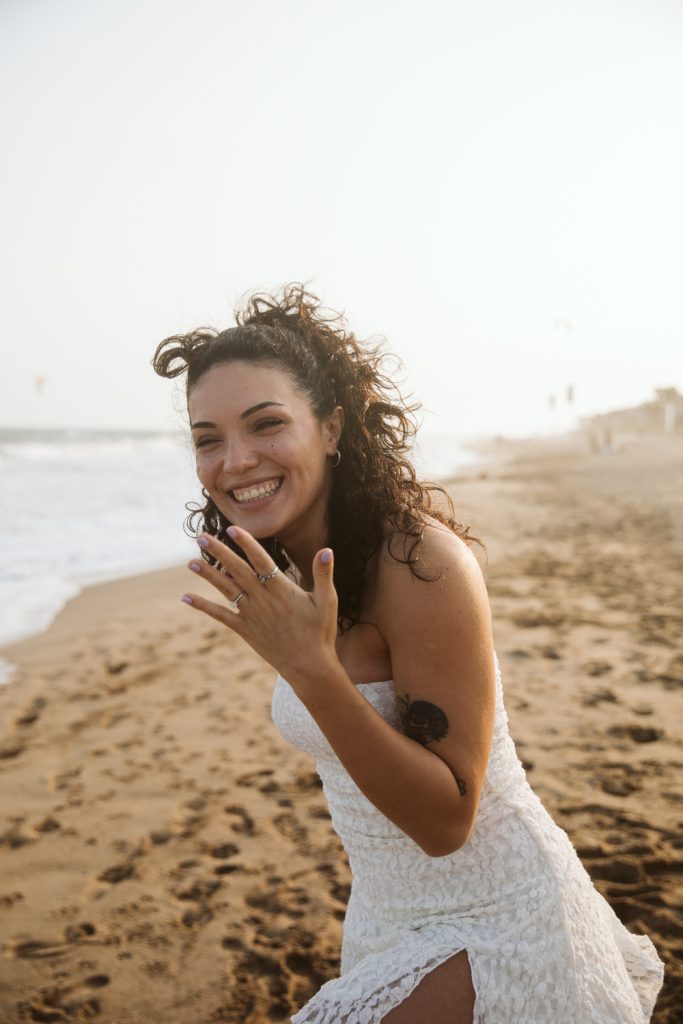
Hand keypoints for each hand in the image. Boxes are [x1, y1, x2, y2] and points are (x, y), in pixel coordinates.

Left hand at [181, 526, 338, 686]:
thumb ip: (324, 574)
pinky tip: (186, 598)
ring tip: (190, 562)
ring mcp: (251, 615)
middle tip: (201, 536)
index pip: (261, 560)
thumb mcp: (327, 601)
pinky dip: (203, 606)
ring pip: (226, 590)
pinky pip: (221, 616)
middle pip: (237, 570)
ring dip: (208, 575)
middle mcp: (262, 600)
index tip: (232, 529)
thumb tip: (327, 550)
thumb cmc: (320, 632)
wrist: (308, 666)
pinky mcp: (245, 630)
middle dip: (219, 552)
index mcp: (281, 589)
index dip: (246, 544)